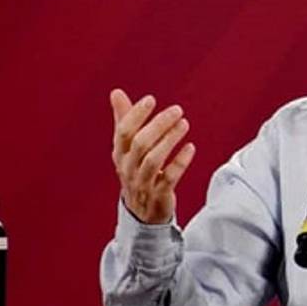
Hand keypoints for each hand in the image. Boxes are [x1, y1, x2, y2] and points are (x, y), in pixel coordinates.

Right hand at [110, 88, 196, 224]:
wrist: (141, 212)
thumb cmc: (136, 172)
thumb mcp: (127, 147)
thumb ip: (124, 119)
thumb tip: (116, 92)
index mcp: (120, 154)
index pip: (123, 132)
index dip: (136, 114)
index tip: (151, 99)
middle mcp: (128, 168)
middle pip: (140, 144)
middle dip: (159, 124)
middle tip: (177, 110)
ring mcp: (143, 183)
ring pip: (153, 160)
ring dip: (170, 140)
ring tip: (184, 124)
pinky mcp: (159, 195)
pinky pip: (169, 178)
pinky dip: (180, 162)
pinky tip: (190, 147)